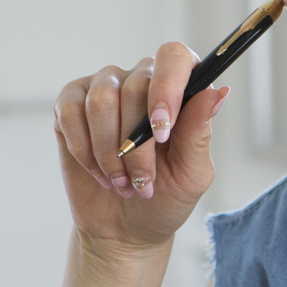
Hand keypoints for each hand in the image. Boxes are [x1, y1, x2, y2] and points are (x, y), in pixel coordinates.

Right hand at [52, 43, 230, 250]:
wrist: (124, 228)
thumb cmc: (165, 197)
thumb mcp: (191, 173)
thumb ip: (200, 131)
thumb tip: (216, 91)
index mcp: (179, 89)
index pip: (175, 58)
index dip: (167, 88)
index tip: (162, 131)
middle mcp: (141, 80)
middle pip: (136, 86)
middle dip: (138, 144)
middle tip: (142, 181)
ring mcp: (104, 88)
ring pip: (101, 100)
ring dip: (110, 151)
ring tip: (121, 182)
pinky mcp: (71, 105)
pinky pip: (70, 112)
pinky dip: (84, 150)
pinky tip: (98, 173)